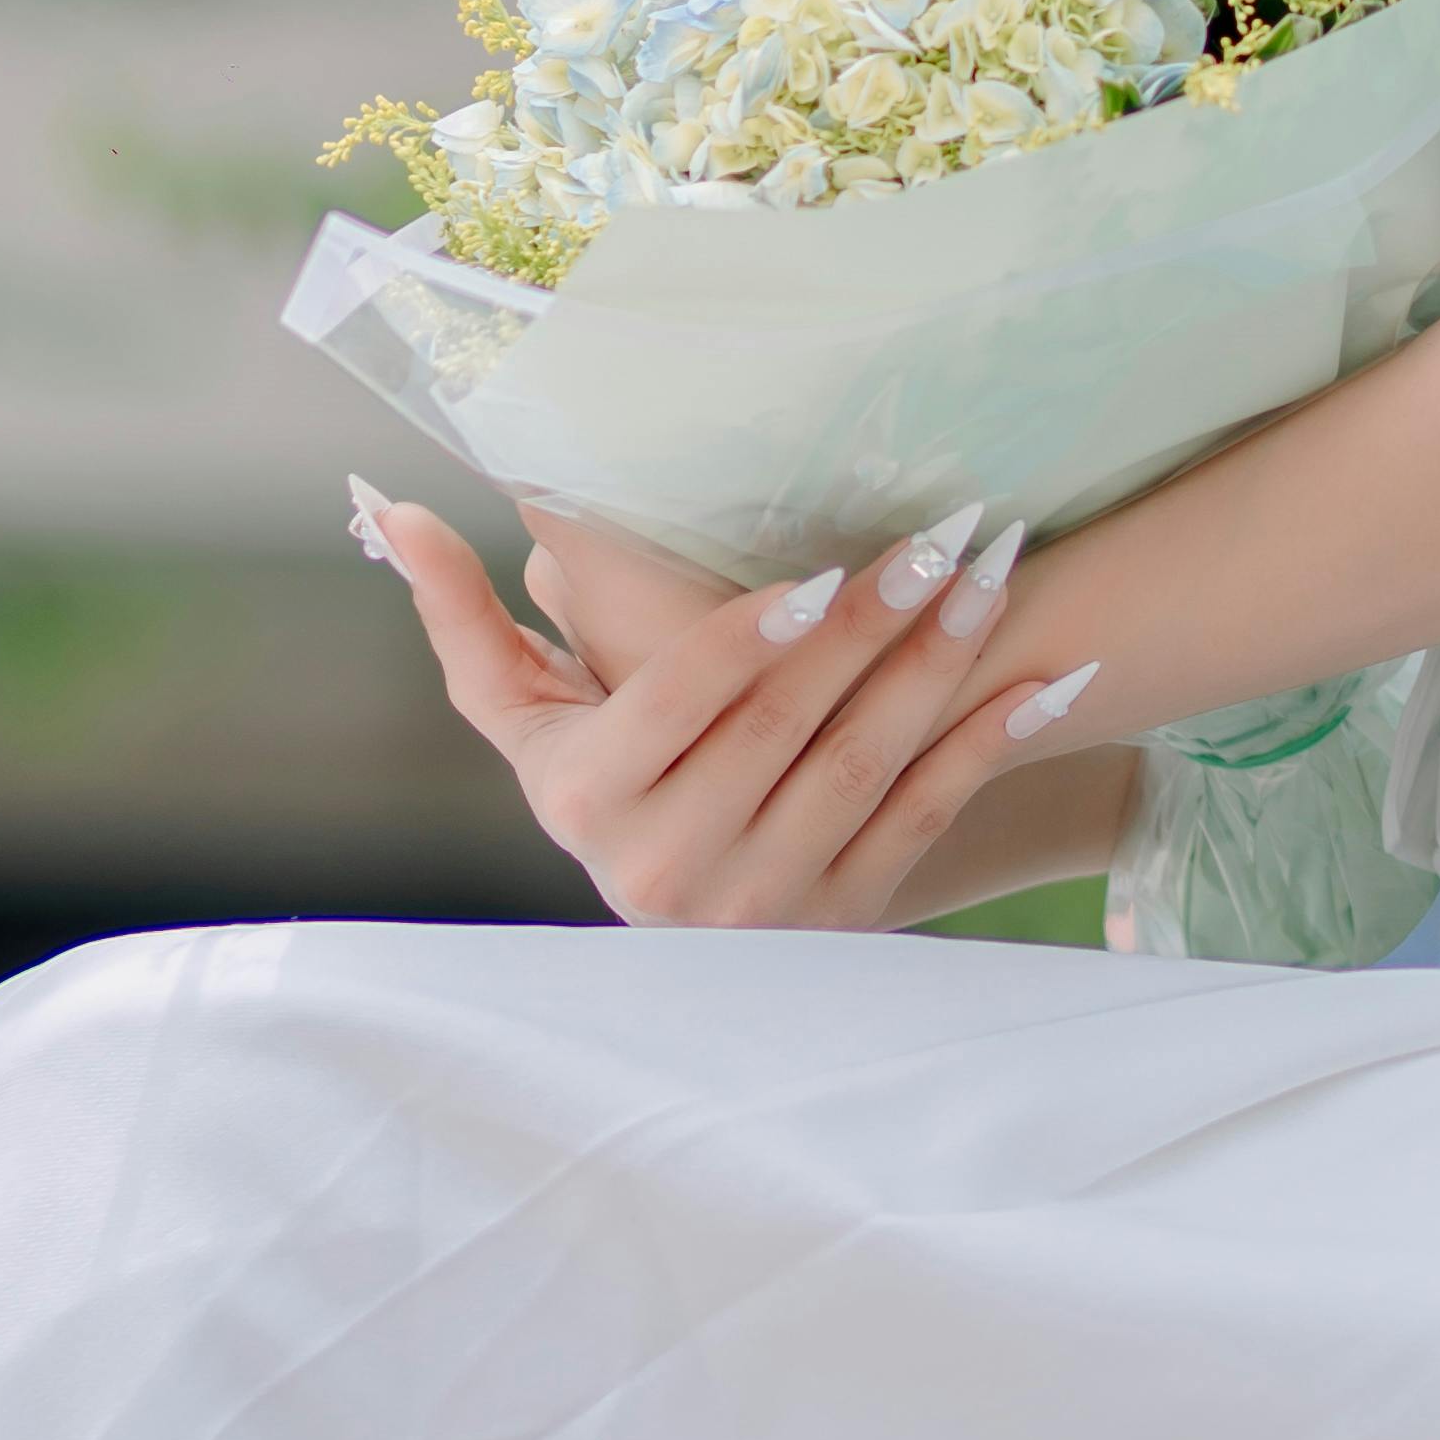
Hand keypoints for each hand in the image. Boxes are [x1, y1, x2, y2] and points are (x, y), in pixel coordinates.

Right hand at [358, 487, 1068, 928]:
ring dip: (942, 664)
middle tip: (946, 527)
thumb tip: (388, 505)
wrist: (674, 933)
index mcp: (585, 803)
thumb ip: (462, 618)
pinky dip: (990, 743)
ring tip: (994, 569)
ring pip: (867, 764)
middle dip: (874, 621)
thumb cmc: (595, 779)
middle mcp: (668, 869)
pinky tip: (1050, 676)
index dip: (752, 637)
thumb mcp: (522, 718)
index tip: (822, 567)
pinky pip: (928, 817)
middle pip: (788, 726)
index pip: (679, 706)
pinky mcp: (842, 922)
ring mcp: (763, 907)